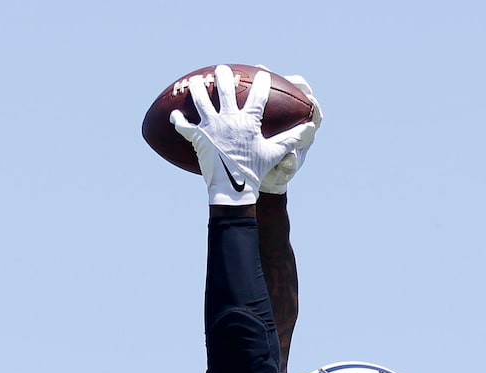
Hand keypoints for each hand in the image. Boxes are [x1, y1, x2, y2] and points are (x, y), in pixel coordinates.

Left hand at [172, 65, 316, 206]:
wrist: (232, 190)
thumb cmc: (254, 172)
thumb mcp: (273, 154)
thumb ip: (290, 140)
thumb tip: (310, 129)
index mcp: (249, 121)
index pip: (259, 95)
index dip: (263, 82)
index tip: (263, 74)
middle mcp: (229, 119)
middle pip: (224, 88)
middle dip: (223, 76)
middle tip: (222, 70)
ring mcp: (211, 127)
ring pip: (201, 100)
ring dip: (198, 88)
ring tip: (197, 81)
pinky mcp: (198, 139)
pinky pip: (184, 126)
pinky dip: (178, 120)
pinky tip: (175, 114)